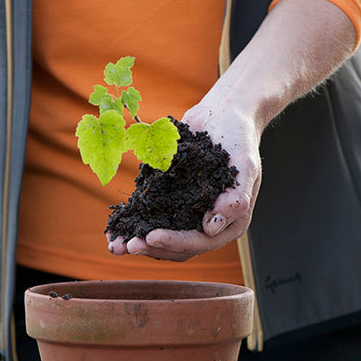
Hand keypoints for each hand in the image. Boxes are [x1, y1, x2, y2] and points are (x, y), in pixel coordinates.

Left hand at [106, 98, 260, 261]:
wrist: (222, 114)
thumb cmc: (239, 138)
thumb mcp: (245, 166)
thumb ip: (234, 199)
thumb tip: (211, 228)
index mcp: (228, 222)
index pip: (199, 241)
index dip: (175, 242)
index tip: (151, 237)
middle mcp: (206, 222)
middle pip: (177, 246)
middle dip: (152, 246)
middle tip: (128, 246)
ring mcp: (186, 211)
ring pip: (161, 235)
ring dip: (139, 240)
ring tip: (116, 245)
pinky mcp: (169, 197)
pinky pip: (150, 215)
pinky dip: (134, 222)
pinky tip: (115, 228)